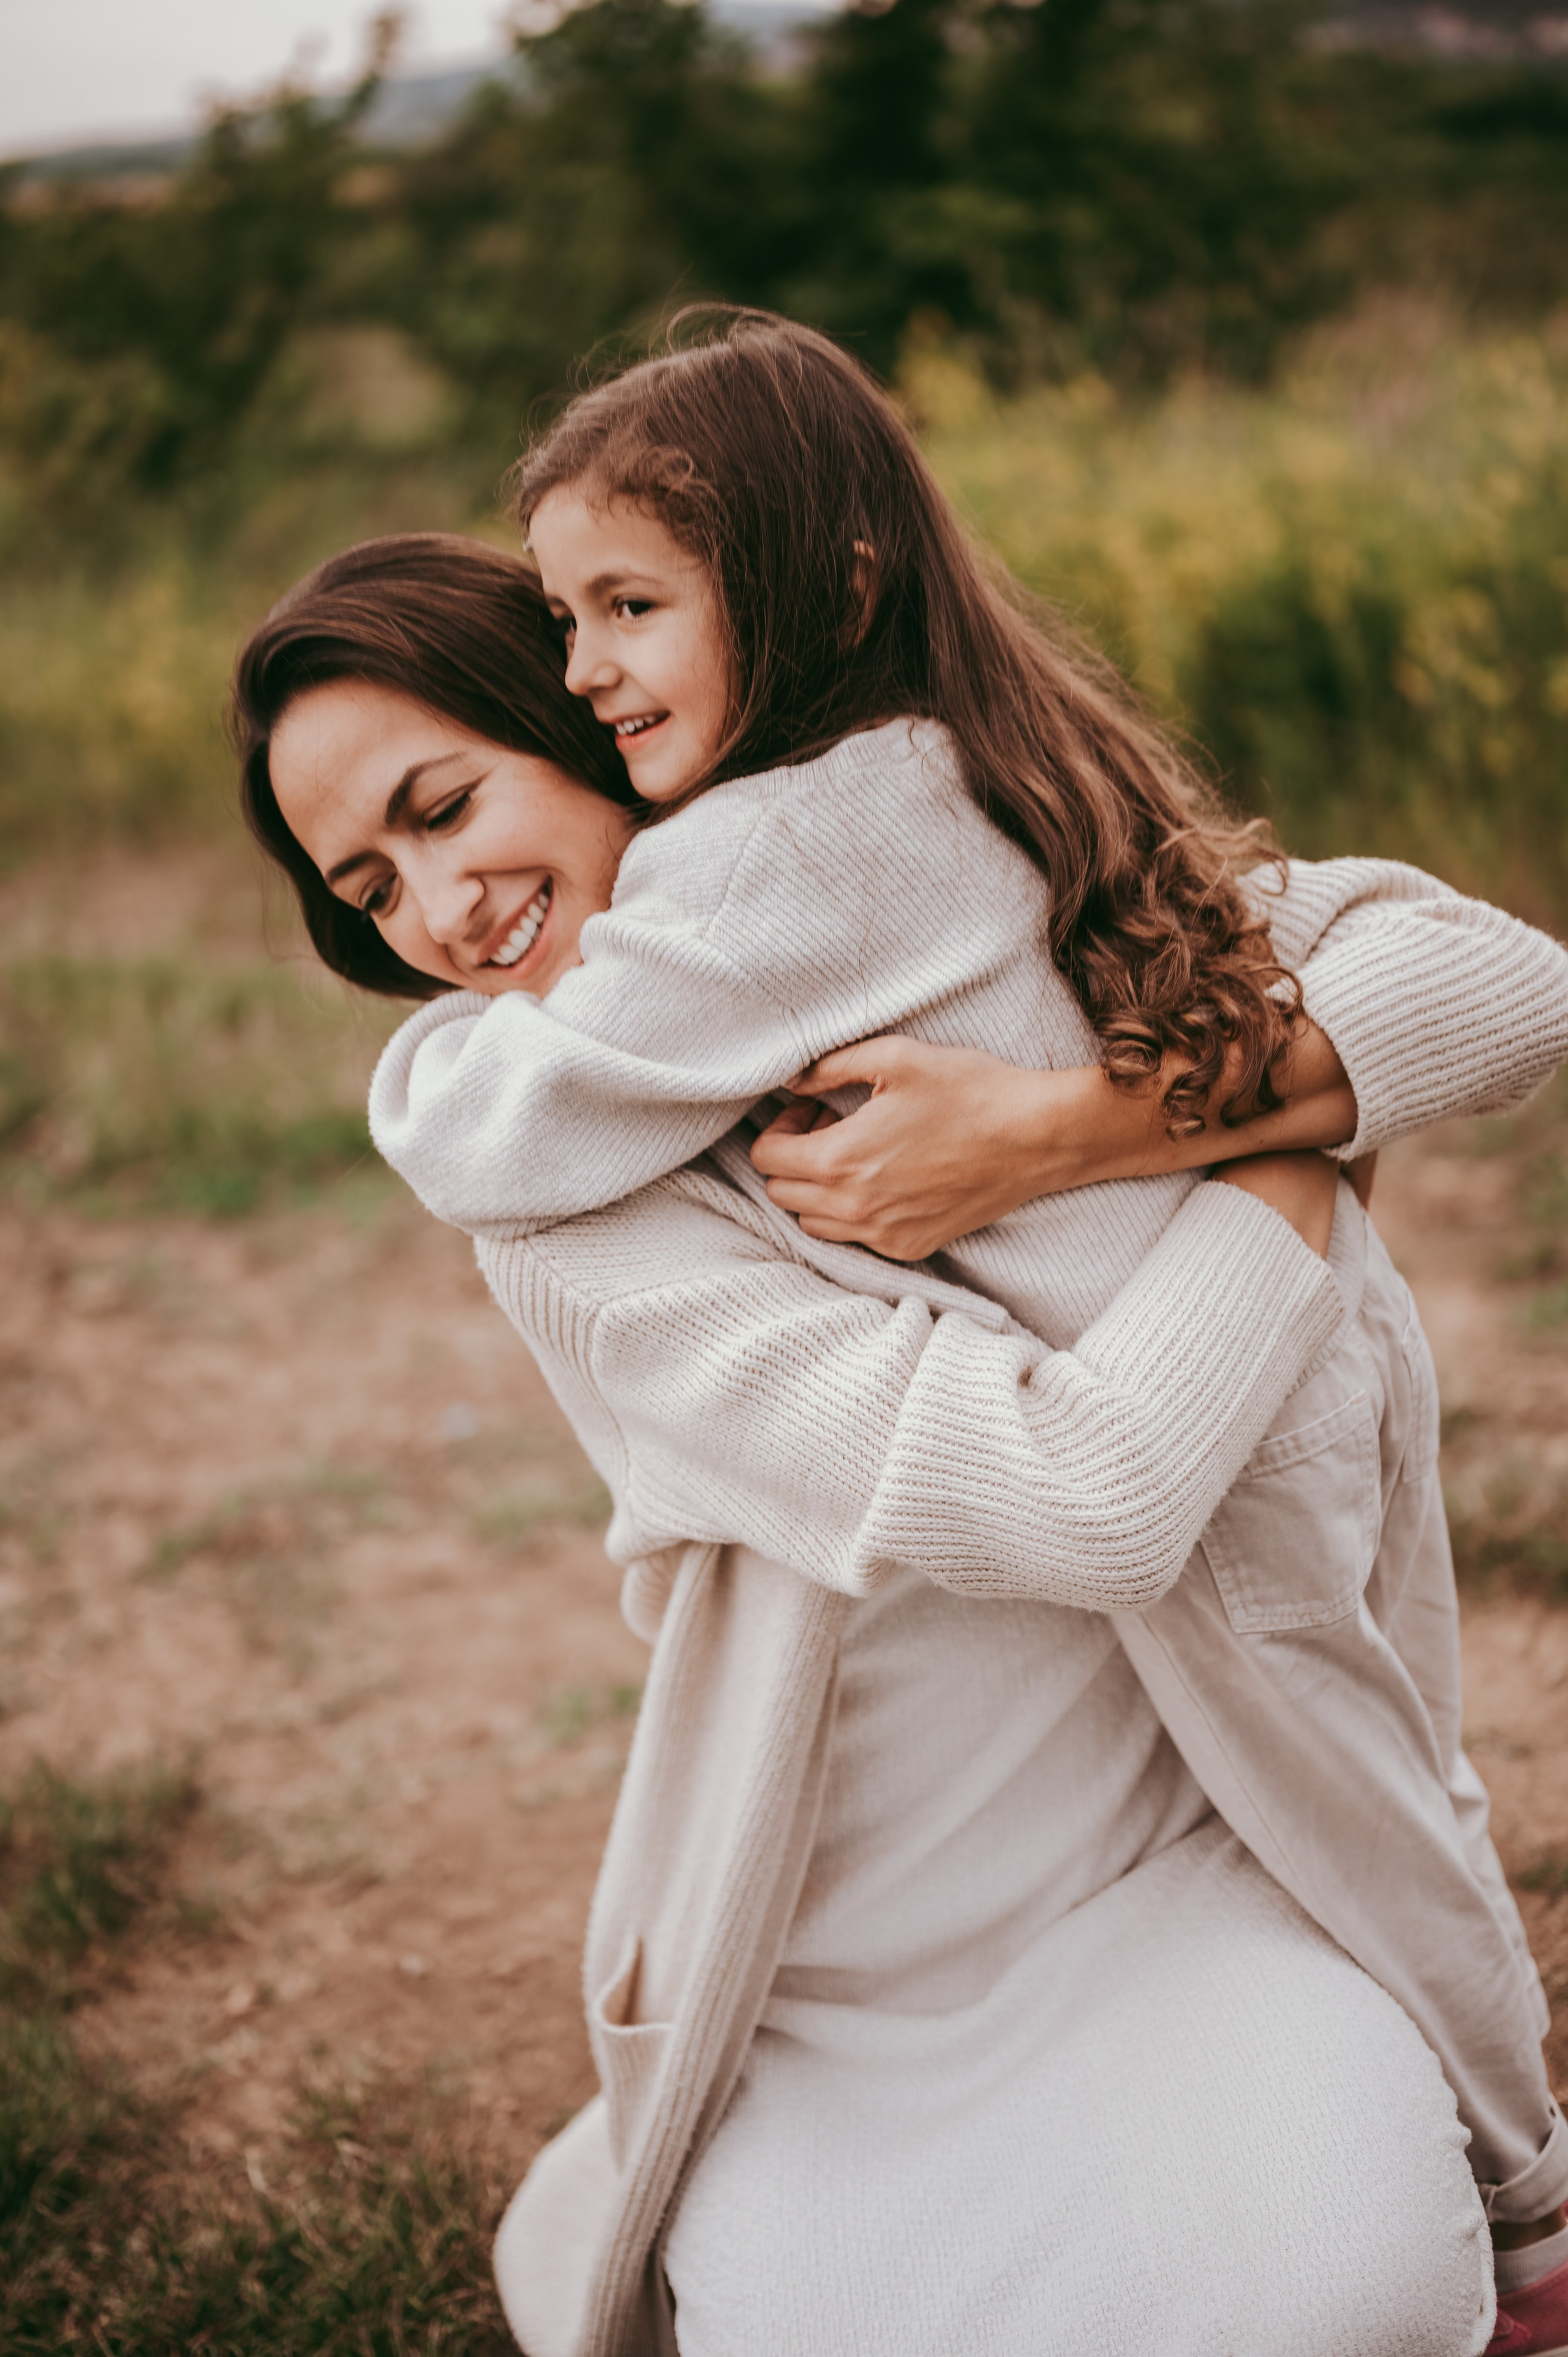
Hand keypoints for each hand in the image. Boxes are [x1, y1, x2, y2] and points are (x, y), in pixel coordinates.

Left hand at [749, 1027, 1361, 1261]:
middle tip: (830, 1124)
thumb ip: (829, 1067)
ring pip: (812, 1223)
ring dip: (817, 1190)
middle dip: (794, 1157)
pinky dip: (854, 1213)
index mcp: (841, 1160)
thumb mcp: (895, 1057)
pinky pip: (856, 1239)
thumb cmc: (970, 1090)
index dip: (781, 1127)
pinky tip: (886, 1178)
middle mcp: (855, 1208)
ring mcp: (883, 1235)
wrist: (1037, 1137)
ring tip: (856, 1153)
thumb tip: (789, 1079)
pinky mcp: (911, 1247)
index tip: (812, 1107)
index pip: (767, 1159)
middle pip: (782, 1194)